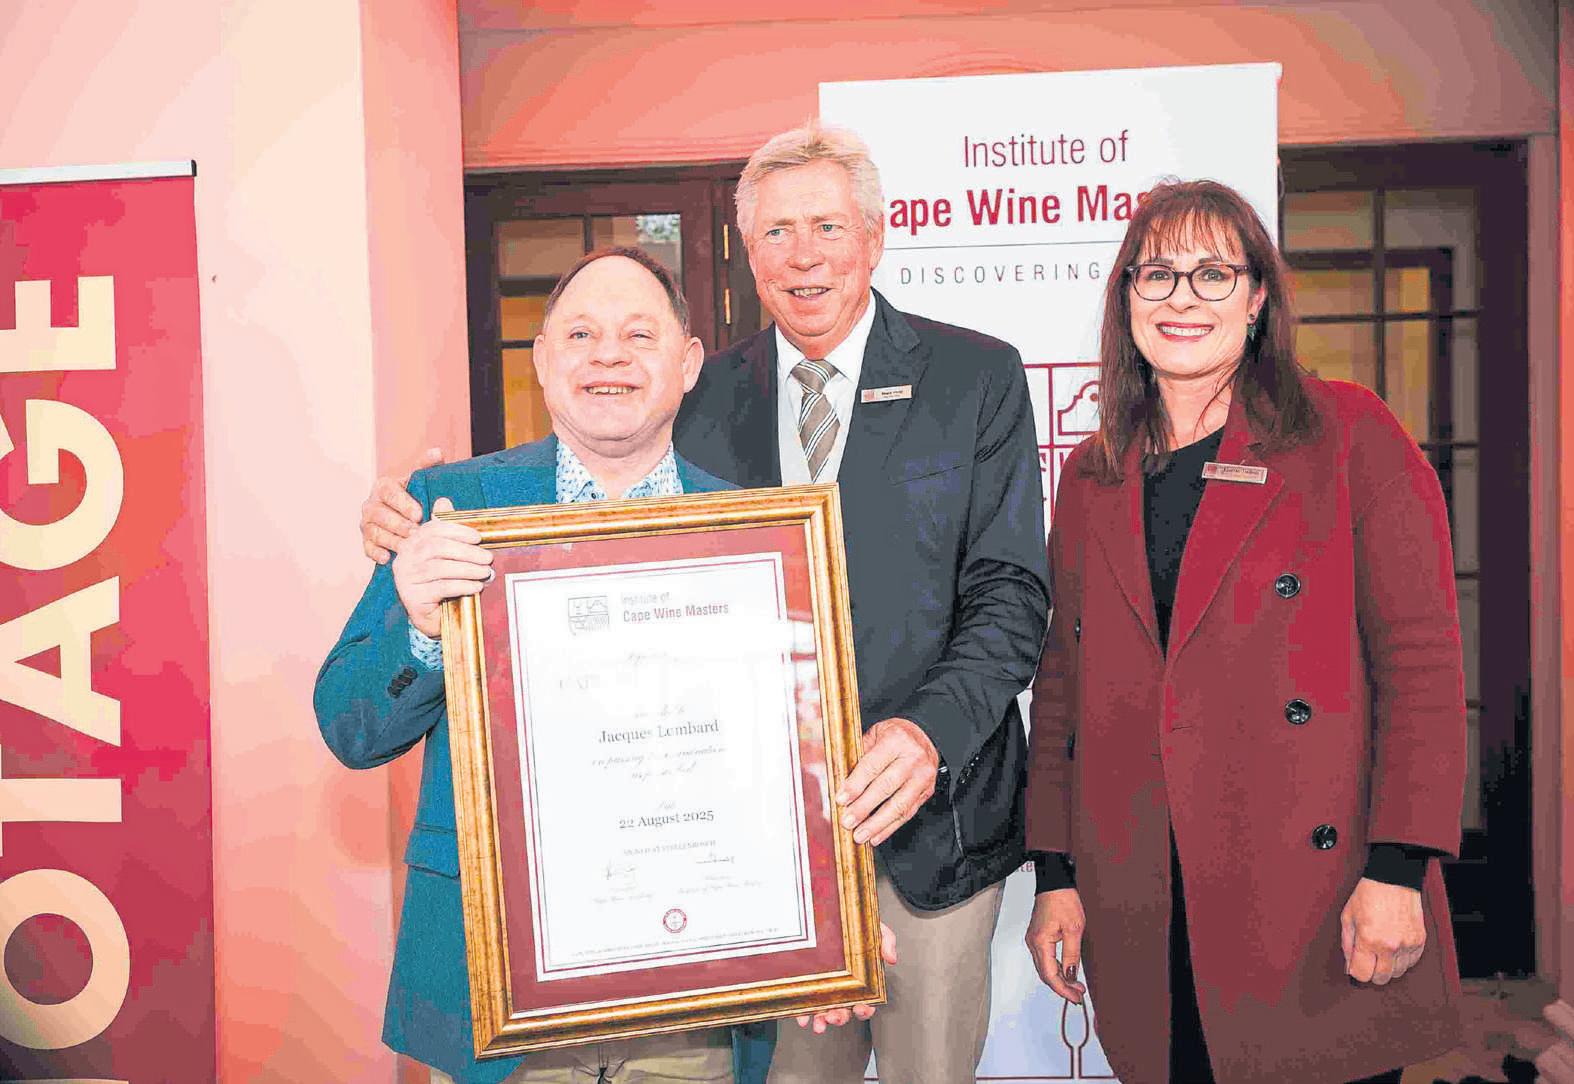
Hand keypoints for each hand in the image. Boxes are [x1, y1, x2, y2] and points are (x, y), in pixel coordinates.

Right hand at [362, 447, 443, 563]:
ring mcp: (367, 524)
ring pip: (374, 532)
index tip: (419, 514)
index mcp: (384, 486)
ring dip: (391, 540)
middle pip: (379, 514)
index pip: (389, 492)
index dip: (403, 503)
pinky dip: (376, 553)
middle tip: (416, 533)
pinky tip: (388, 558)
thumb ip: (427, 466)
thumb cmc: (416, 496)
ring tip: (407, 548)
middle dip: (398, 524)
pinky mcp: (366, 541)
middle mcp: (371, 504)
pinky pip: (367, 548)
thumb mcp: (421, 480)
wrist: (407, 516)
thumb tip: (437, 452)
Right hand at [391, 497, 491, 637]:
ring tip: (486, 572)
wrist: (433, 617)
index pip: (432, 530)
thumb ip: (446, 531)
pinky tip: (477, 587)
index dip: (457, 530)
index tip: (478, 537)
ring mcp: (406, 579)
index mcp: (411, 544)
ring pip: (440, 568)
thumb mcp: (446, 556)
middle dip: (467, 551)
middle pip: (437, 548)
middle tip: (488, 558)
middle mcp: (404, 559)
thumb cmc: (442, 582)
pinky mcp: (413, 598)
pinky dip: (463, 585)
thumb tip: (444, 500)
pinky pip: (441, 587)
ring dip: (468, 569)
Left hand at [794, 922, 896, 1031]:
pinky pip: (805, 1003)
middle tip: (835, 1016)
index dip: (865, 1009)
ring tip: (820, 1022)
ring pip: (825, 1012)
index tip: (862, 1008)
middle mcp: (844, 989)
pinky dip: (804, 1014)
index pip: (867, 1002)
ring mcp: (826, 989)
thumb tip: (891, 958)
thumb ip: (886, 941)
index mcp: (861, 981)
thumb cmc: (856, 925)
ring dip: (823, 1020)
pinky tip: (803, 1018)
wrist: (833, 913)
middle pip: (845, 1011)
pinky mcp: (808, 985)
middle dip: (841, 1017)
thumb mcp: (875, 929)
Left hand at [834, 717, 938, 846]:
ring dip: (877, 824)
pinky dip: (890, 827)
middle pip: (885, 787)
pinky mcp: (927, 792)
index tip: (841, 800)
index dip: (855, 785)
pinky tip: (876, 836)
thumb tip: (838, 780)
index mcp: (896, 740)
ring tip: (860, 835)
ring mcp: (922, 777)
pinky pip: (908, 813)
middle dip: (864, 807)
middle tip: (847, 821)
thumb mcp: (875, 734)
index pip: (872, 766)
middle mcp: (913, 758)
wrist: (926, 736)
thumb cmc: (895, 736)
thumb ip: (859, 755)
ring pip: (899, 805)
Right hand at [1026, 888, 1086, 1003]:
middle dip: (1062, 987)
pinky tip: (1067, 971)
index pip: (1050, 975)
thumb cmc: (1064, 901)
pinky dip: (1056, 969)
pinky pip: (1045, 959)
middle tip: (1078, 995)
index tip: (1076, 997)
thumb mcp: (1074, 929)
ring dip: (1059, 979)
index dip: (1063, 990)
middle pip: (1045, 974)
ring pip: (1044, 968)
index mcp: (1040, 942)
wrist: (1055, 883)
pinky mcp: (1037, 937)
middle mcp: (1033, 943)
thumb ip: (1072, 955)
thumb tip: (1072, 976)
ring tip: (1076, 985)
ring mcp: (1033, 940)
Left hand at [1340, 877, 1425, 984]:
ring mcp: (1407, 944)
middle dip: (1372, 973)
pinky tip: (1395, 948)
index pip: (1362, 974)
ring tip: (1382, 950)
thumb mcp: (1348, 917)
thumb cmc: (1368, 895)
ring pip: (1398, 973)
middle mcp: (1389, 945)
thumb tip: (1349, 967)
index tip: (1356, 966)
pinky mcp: (1419, 941)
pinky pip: (1412, 963)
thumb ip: (1347, 945)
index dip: (1356, 972)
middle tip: (1369, 961)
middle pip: (1381, 978)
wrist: (1393, 879)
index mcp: (1368, 940)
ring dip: (1388, 967)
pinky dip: (1402, 960)